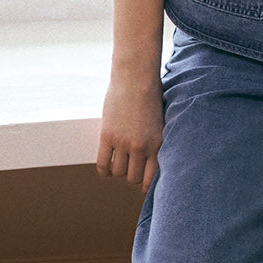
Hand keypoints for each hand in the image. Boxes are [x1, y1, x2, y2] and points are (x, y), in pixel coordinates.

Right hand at [96, 75, 162, 193]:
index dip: (145, 184)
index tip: (142, 184)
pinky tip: (106, 165)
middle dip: (131, 175)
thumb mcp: (160, 122)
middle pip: (133, 177)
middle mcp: (141, 147)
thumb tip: (150, 160)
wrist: (135, 78)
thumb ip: (155, 141)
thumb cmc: (150, 95)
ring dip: (117, 170)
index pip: (151, 177)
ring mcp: (123, 143)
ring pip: (118, 173)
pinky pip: (103, 164)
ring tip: (118, 161)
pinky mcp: (107, 137)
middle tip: (128, 168)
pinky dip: (104, 169)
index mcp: (157, 144)